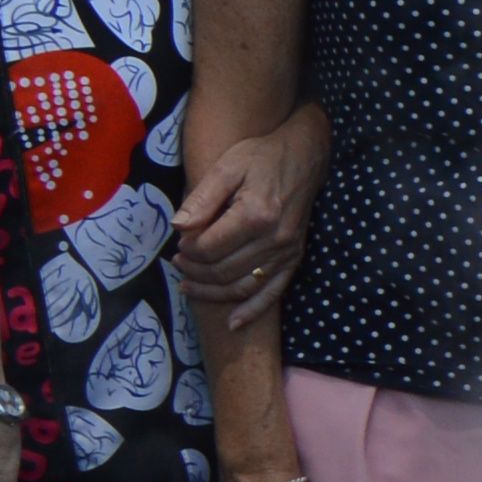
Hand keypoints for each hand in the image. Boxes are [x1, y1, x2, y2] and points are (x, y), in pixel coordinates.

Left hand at [172, 111, 324, 327]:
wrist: (304, 157)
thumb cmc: (261, 157)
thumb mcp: (227, 167)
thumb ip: (202, 198)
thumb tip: (178, 228)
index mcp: (255, 215)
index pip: (210, 248)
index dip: (188, 251)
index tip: (178, 243)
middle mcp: (274, 239)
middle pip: (223, 271)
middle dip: (194, 271)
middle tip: (178, 262)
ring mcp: (286, 252)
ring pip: (242, 287)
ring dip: (212, 293)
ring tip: (189, 285)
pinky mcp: (294, 258)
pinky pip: (272, 293)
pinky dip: (251, 311)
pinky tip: (233, 324)